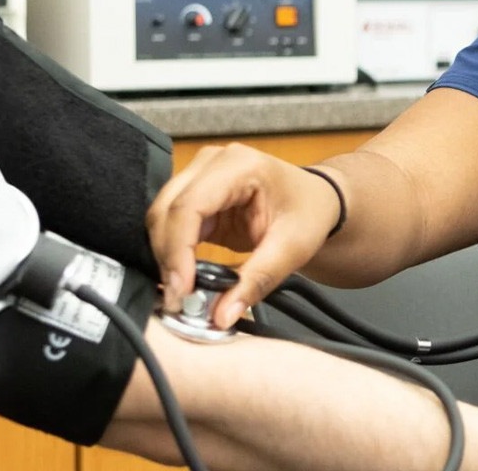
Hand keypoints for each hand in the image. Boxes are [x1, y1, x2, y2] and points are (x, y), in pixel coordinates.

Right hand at [146, 143, 346, 326]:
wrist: (316, 200)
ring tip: (182, 293)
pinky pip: (169, 224)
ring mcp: (199, 175)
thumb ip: (256, 282)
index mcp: (240, 165)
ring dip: (165, 256)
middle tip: (178, 300)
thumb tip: (222, 316)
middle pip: (167, 210)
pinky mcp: (194, 196)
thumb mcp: (292, 249)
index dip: (177, 250)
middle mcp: (212, 163)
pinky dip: (171, 252)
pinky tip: (183, 278)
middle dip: (167, 258)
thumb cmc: (309, 214)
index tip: (181, 290)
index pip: (189, 205)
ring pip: (161, 217)